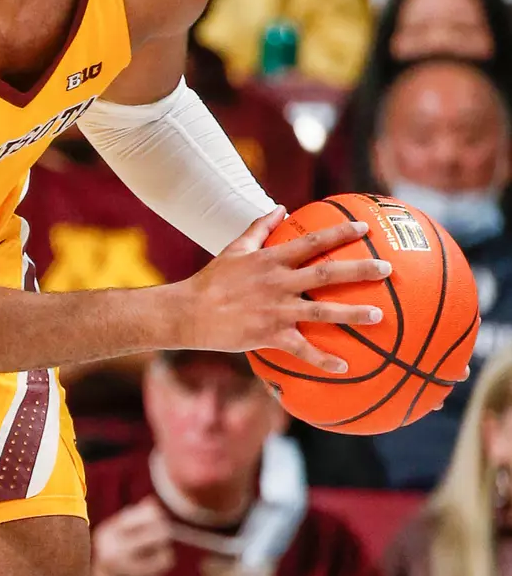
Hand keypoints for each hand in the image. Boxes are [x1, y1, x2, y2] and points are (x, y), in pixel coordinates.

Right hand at [91, 497, 174, 575]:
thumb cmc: (115, 560)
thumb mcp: (118, 537)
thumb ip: (134, 519)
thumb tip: (153, 502)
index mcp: (108, 531)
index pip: (145, 512)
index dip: (156, 515)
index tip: (157, 520)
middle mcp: (113, 543)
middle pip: (157, 526)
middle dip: (163, 530)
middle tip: (162, 535)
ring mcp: (124, 560)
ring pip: (161, 542)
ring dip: (163, 546)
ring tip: (156, 551)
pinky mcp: (137, 575)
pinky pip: (165, 560)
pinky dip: (165, 560)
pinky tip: (157, 565)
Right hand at [172, 208, 390, 372]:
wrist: (187, 312)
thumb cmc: (211, 280)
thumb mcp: (234, 249)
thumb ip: (260, 228)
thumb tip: (281, 208)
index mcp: (270, 260)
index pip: (312, 242)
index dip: (340, 233)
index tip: (365, 227)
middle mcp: (277, 283)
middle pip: (326, 274)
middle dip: (359, 270)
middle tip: (387, 269)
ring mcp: (275, 310)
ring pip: (321, 312)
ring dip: (352, 314)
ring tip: (379, 316)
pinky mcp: (269, 334)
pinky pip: (301, 349)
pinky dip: (323, 359)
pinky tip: (344, 367)